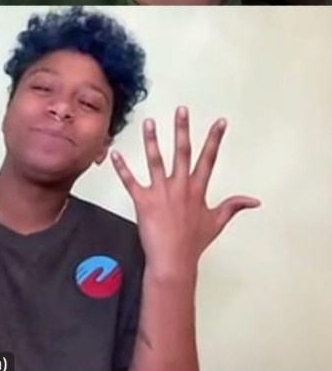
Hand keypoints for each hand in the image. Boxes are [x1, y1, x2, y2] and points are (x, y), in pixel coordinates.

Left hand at [111, 108, 258, 279]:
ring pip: (156, 161)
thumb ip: (233, 206)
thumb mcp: (217, 222)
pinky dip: (122, 168)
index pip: (209, 159)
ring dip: (152, 141)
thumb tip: (254, 201)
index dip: (215, 139)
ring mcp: (162, 193)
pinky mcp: (143, 202)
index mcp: (198, 190)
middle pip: (183, 152)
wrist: (174, 260)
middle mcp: (181, 187)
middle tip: (181, 110)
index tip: (220, 122)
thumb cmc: (194, 243)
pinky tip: (115, 154)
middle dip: (182, 129)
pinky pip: (130, 181)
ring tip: (148, 122)